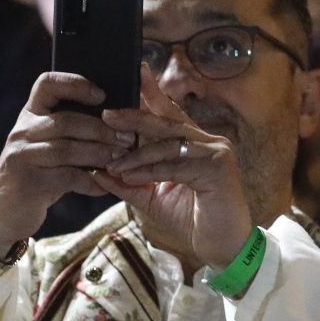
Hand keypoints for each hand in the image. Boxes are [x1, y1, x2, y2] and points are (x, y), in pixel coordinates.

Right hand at [0, 73, 133, 255]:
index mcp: (29, 116)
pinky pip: (66, 178)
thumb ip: (70, 132)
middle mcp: (22, 132)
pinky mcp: (27, 182)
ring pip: (66, 149)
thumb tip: (116, 123)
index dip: (74, 83)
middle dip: (100, 129)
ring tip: (120, 159)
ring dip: (98, 154)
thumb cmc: (37, 174)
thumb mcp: (46, 147)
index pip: (46, 84)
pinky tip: (104, 186)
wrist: (5, 212)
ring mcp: (21, 157)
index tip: (101, 95)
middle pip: (64, 121)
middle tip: (127, 138)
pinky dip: (89, 182)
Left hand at [97, 68, 253, 271]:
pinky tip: (129, 176)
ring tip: (112, 161)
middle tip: (107, 114)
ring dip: (136, 154)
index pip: (170, 114)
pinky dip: (150, 170)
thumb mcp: (153, 198)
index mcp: (195, 143)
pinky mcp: (218, 167)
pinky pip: (176, 165)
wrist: (222, 247)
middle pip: (166, 122)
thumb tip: (97, 171)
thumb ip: (129, 183)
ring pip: (168, 144)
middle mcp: (209, 141)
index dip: (153, 94)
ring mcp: (216, 152)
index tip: (136, 73)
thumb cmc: (192, 220)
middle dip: (135, 117)